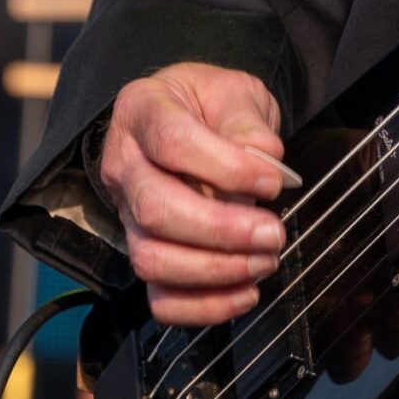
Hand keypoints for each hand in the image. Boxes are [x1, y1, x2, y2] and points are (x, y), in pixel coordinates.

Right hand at [99, 62, 296, 326]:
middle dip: (221, 231)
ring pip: (151, 259)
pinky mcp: (143, 252)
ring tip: (264, 261)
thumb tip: (266, 161)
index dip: (227, 168)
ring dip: (215, 271)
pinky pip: (158, 297)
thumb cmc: (210, 104)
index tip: (274, 182)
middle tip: (273, 234)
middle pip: (157, 210)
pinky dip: (203, 306)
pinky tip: (245, 292)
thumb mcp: (233, 92)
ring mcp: (126, 215)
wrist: (187, 117)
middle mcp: (123, 165)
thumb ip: (247, 122)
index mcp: (143, 111)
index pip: (174, 143)